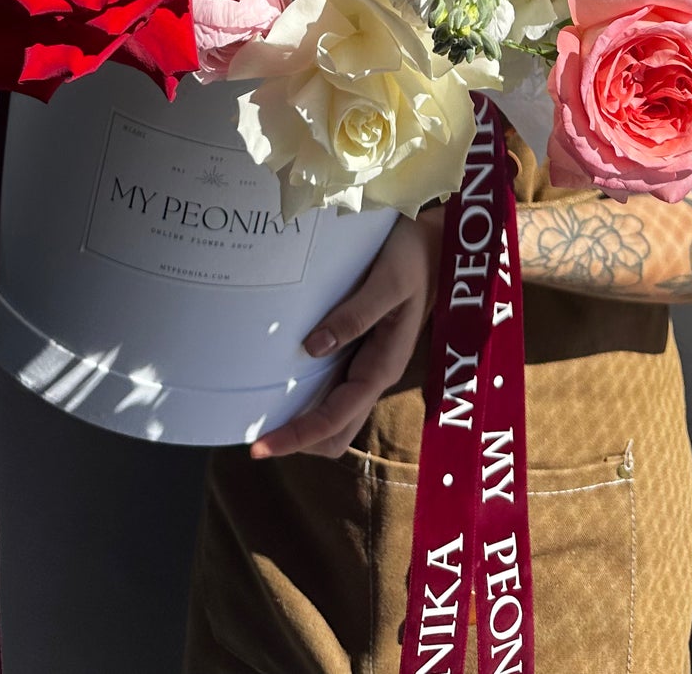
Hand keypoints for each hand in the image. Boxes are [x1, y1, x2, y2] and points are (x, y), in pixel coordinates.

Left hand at [248, 210, 442, 460]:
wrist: (436, 244)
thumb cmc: (413, 260)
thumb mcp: (388, 282)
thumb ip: (355, 315)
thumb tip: (312, 348)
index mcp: (383, 365)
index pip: (335, 418)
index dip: (298, 435)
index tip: (260, 447)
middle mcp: (374, 374)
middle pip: (335, 432)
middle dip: (297, 439)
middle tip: (255, 431)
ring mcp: (368, 365)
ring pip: (334, 416)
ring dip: (302, 421)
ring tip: (262, 410)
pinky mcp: (361, 351)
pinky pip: (333, 388)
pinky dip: (308, 396)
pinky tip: (283, 377)